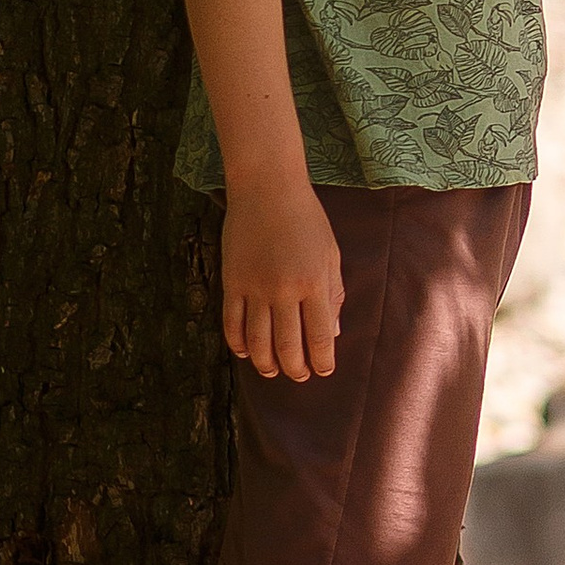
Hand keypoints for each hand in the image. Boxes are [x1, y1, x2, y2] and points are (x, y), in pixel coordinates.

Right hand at [222, 179, 342, 379]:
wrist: (267, 188)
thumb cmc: (307, 220)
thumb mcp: (330, 254)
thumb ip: (333, 294)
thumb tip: (331, 334)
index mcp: (315, 283)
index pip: (319, 337)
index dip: (322, 361)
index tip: (323, 370)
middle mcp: (285, 290)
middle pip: (288, 346)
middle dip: (295, 369)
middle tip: (299, 376)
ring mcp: (255, 287)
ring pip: (257, 342)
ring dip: (266, 363)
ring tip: (272, 371)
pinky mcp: (231, 281)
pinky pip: (232, 323)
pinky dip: (237, 344)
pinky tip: (244, 352)